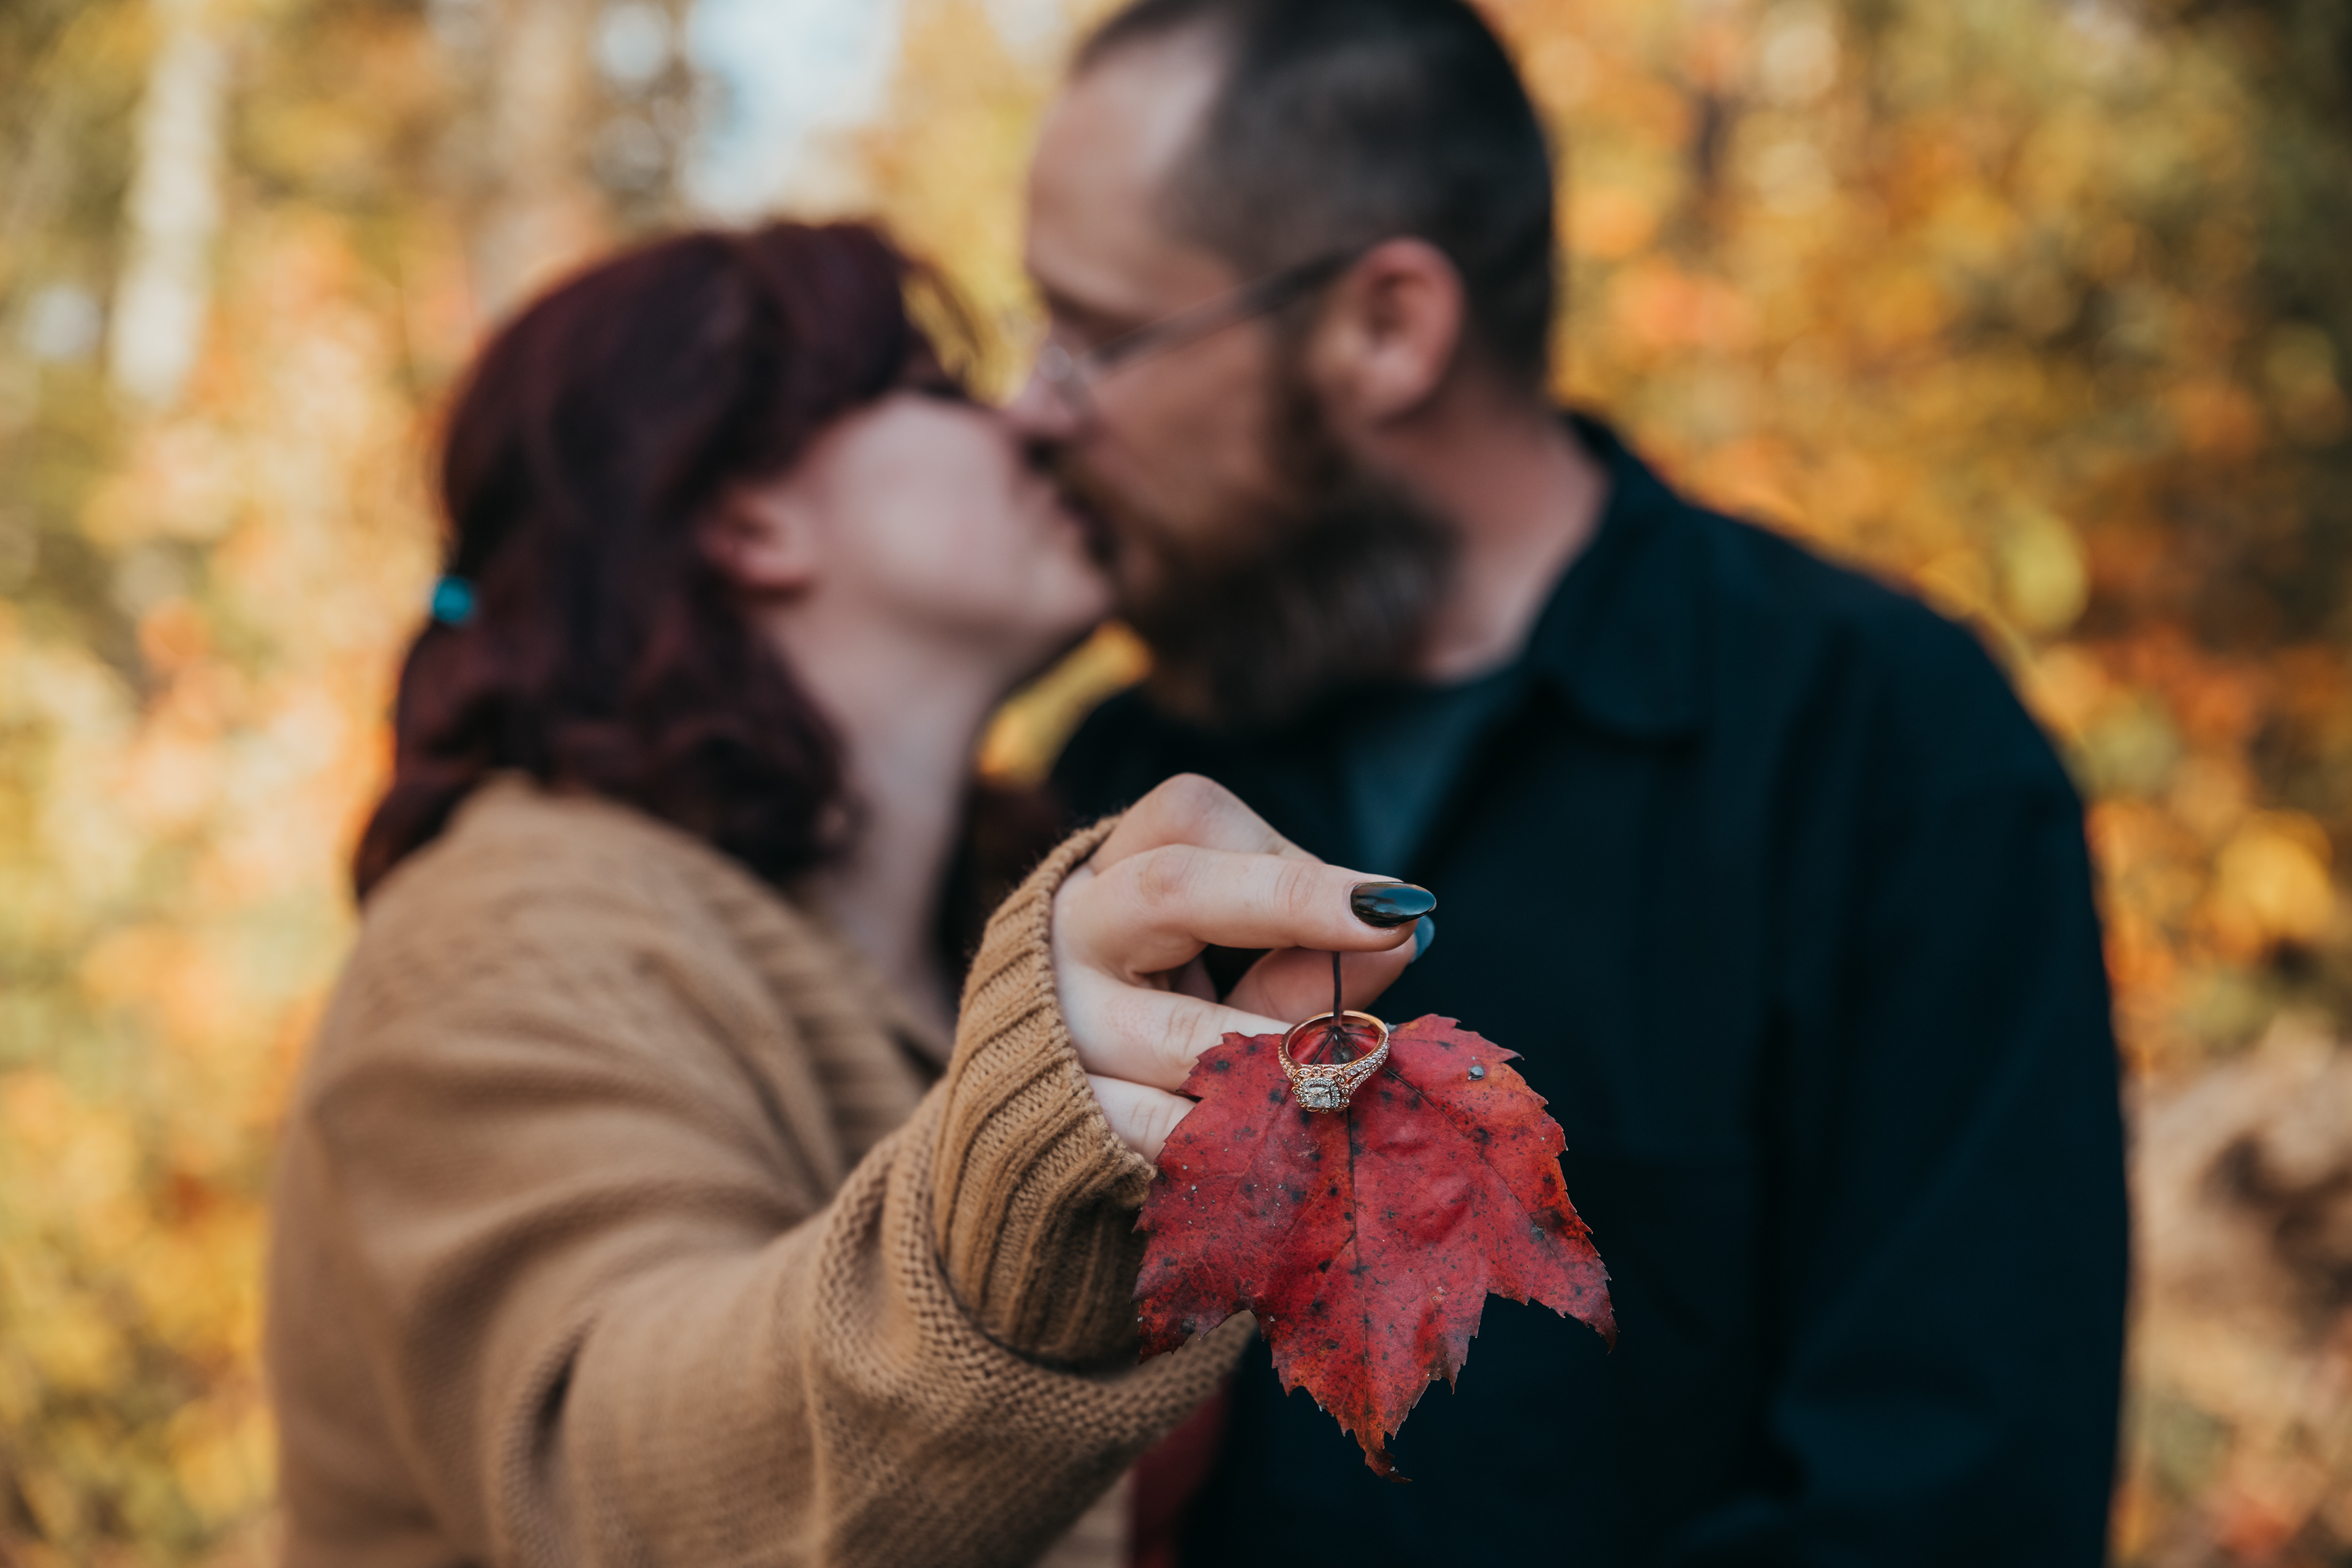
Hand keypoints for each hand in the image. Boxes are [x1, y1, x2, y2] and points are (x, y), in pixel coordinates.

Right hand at [1052, 774, 1426, 1158]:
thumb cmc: (1158, 1012)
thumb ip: (1301, 956)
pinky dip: (1247, 1137)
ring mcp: (1062, 1026)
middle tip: (1397, 929)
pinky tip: (1299, 1145)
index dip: (1292, 859)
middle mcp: (1073, 932)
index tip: (1389, 902)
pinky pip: (1172, 1132)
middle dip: (1294, 904)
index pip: (1190, 818)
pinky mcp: (1073, 1118)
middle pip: (1175, 888)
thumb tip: (1407, 932)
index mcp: (1109, 872)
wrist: (1037, 1119)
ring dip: (1290, 1053)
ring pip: (1187, 1033)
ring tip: (1364, 1067)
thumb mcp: (1224, 971)